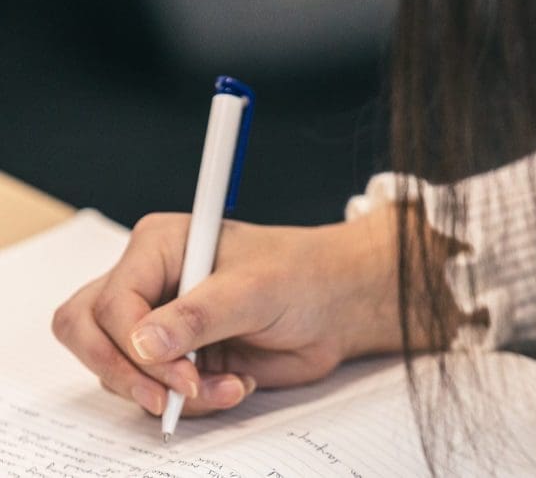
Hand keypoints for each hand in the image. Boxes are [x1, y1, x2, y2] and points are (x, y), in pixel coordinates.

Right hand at [52, 207, 407, 416]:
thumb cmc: (300, 277)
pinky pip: (155, 392)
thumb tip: (143, 343)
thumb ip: (198, 316)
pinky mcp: (177, 357)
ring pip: (117, 370)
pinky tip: (235, 384)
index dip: (133, 345)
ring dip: (171, 392)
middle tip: (173, 396)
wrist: (334, 306)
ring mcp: (159, 323)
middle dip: (127, 374)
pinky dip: (193, 401)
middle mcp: (149, 283)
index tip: (178, 373)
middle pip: (87, 333)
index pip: (110, 302)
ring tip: (229, 384)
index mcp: (158, 247)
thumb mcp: (253, 290)